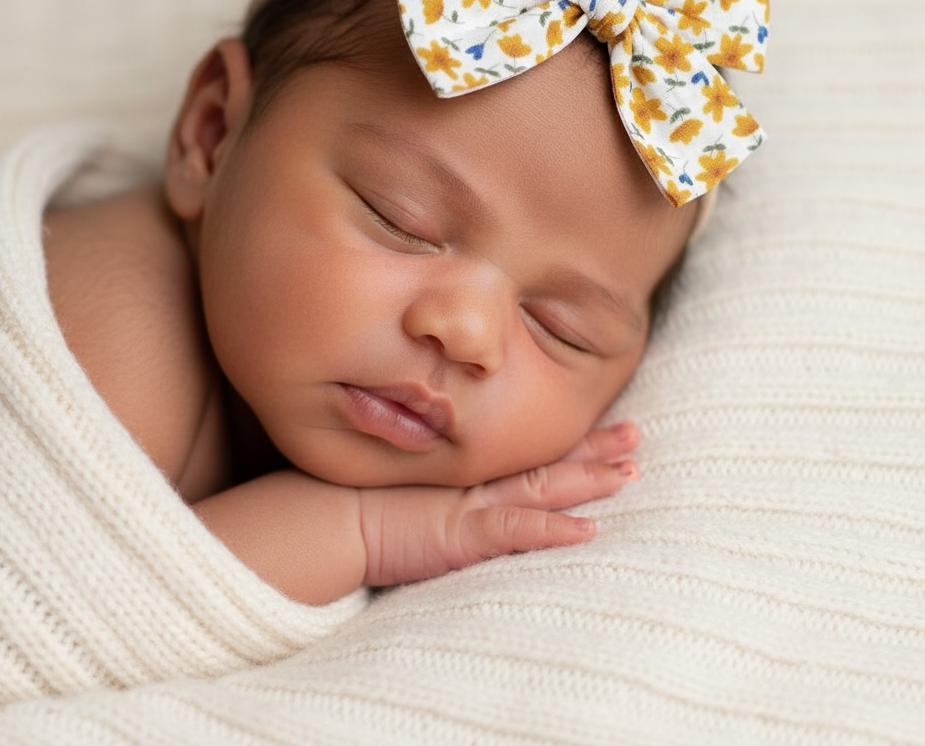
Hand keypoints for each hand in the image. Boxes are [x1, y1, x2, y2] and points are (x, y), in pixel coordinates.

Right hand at [359, 421, 639, 586]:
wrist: (322, 518)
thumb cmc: (356, 499)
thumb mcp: (404, 480)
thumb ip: (431, 471)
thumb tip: (445, 460)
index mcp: (466, 471)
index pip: (528, 451)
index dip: (571, 439)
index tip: (610, 425)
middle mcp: (474, 481)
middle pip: (545, 461)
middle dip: (594, 449)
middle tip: (637, 435)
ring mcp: (468, 506)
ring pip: (541, 487)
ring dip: (586, 479)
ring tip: (630, 471)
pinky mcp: (458, 534)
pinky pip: (514, 532)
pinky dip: (551, 531)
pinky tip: (587, 530)